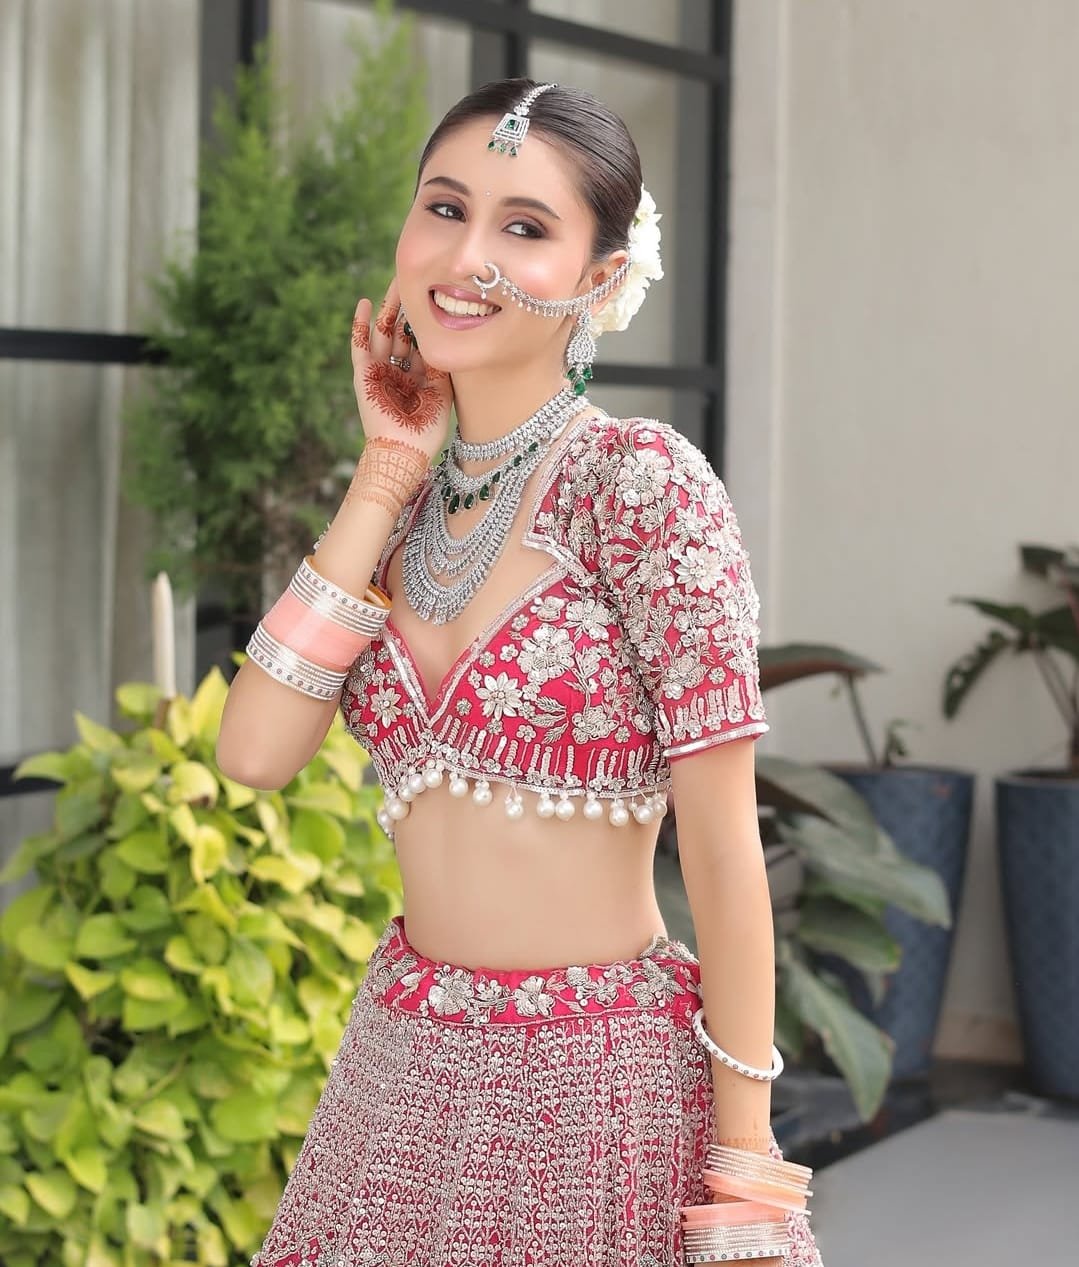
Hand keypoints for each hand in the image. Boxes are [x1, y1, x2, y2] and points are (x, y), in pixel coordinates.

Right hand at [350, 276, 453, 462]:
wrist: (404, 452)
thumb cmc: (427, 431)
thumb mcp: (443, 393)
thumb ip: (444, 367)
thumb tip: (451, 338)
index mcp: (418, 377)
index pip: (421, 341)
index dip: (426, 320)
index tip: (436, 294)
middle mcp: (398, 371)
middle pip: (401, 331)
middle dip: (407, 307)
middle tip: (416, 279)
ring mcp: (380, 371)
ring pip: (383, 332)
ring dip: (388, 308)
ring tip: (395, 283)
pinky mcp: (363, 375)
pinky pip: (359, 345)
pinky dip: (360, 325)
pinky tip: (364, 304)